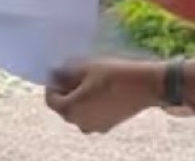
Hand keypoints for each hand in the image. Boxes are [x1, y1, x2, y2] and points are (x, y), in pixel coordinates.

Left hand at [45, 59, 162, 133]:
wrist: (144, 86)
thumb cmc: (113, 74)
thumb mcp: (86, 68)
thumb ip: (66, 73)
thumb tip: (56, 74)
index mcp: (71, 110)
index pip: (51, 100)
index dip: (52, 84)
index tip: (59, 71)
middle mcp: (80, 123)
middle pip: (64, 108)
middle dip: (65, 91)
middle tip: (72, 73)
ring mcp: (95, 127)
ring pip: (78, 112)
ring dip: (77, 98)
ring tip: (86, 80)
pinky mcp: (108, 126)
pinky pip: (91, 116)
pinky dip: (89, 104)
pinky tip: (98, 89)